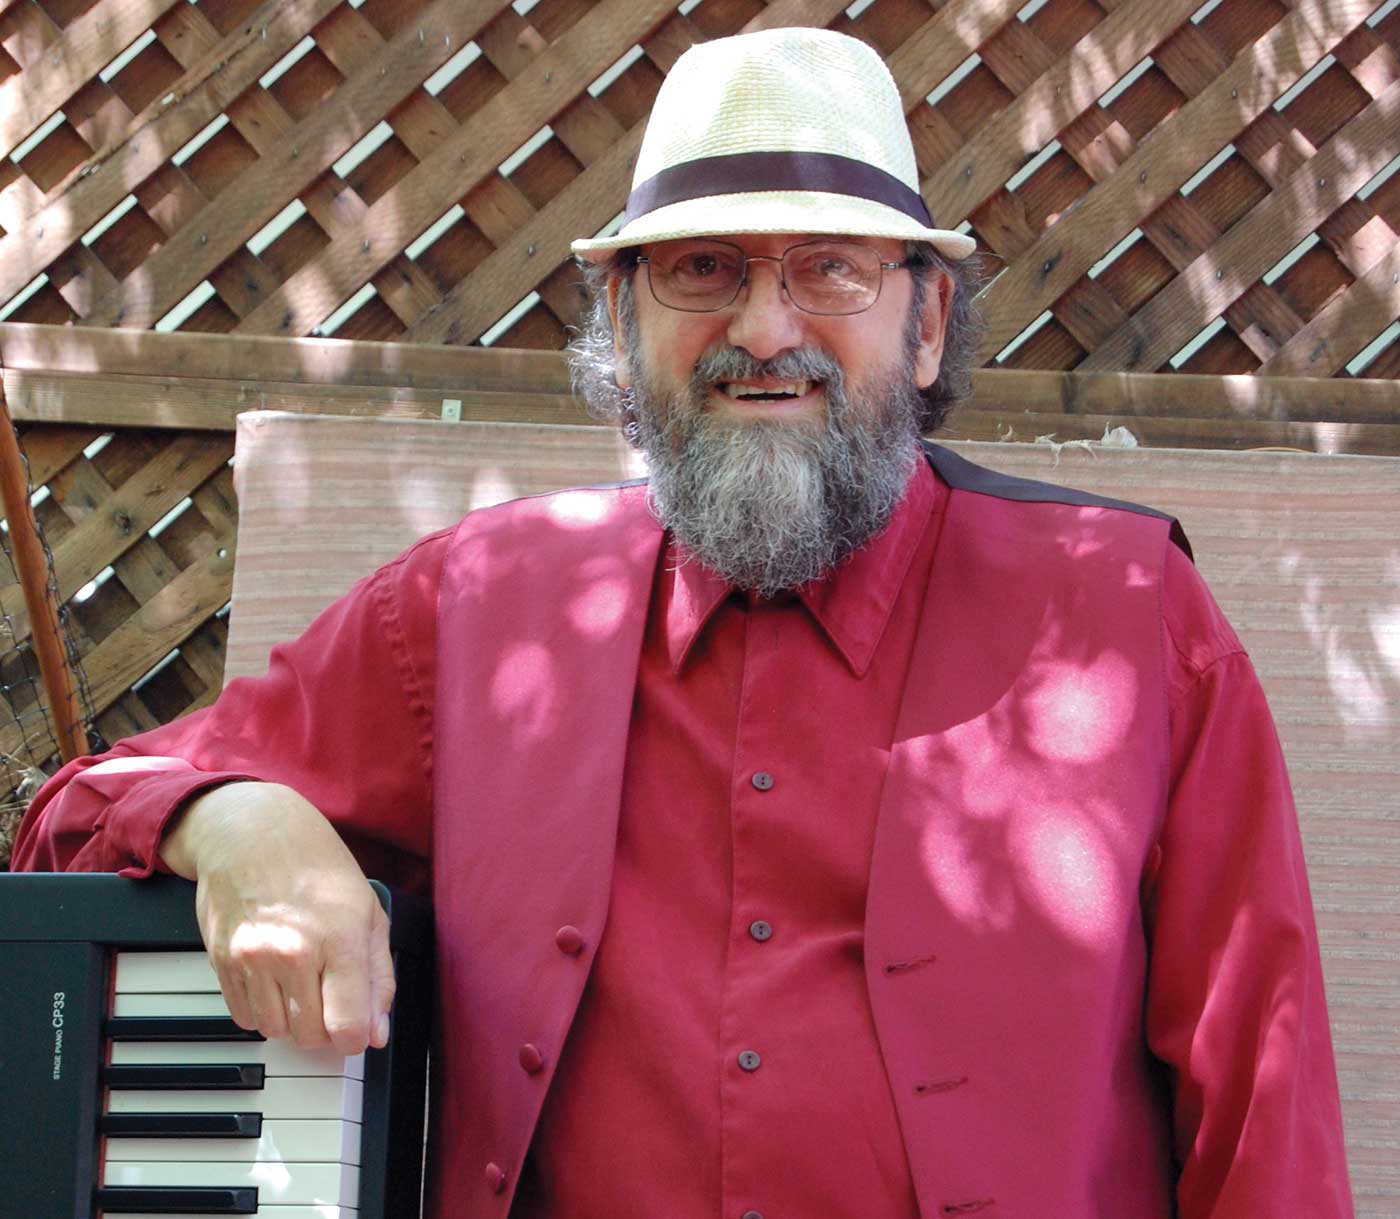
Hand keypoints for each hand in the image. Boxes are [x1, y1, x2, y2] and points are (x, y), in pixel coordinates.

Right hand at [160, 782, 394, 1054]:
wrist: (251, 833)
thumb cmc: (318, 865)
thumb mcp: (370, 911)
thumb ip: (378, 976)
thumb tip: (376, 1032)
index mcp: (339, 938)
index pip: (348, 1027)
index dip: (358, 1036)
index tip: (358, 1026)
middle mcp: (293, 953)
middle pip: (312, 1037)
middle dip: (327, 1027)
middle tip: (331, 995)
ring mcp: (252, 959)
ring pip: (276, 1032)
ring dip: (293, 1019)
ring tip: (302, 981)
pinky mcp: (221, 963)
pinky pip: (245, 1018)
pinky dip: (264, 1010)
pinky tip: (275, 979)